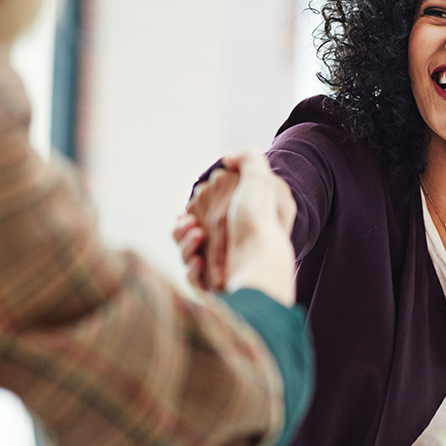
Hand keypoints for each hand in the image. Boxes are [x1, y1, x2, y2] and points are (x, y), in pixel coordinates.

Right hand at [173, 150, 296, 305]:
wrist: (260, 265)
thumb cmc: (259, 221)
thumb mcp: (260, 179)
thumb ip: (248, 159)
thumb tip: (228, 158)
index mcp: (242, 222)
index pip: (209, 213)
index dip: (197, 207)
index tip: (194, 204)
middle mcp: (233, 246)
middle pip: (192, 232)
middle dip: (185, 226)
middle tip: (191, 224)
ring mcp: (223, 267)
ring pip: (187, 253)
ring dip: (185, 243)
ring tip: (196, 237)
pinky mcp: (214, 288)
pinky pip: (192, 277)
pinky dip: (192, 268)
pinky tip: (199, 261)